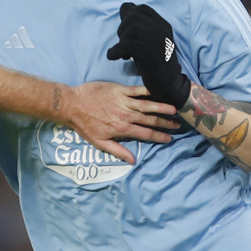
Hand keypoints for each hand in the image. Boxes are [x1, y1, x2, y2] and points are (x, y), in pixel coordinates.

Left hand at [60, 82, 180, 164]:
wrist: (72, 104)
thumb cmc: (84, 125)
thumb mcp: (99, 143)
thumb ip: (117, 151)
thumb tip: (133, 160)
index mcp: (122, 129)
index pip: (145, 134)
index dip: (159, 136)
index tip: (170, 138)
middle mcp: (125, 115)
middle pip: (150, 120)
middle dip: (165, 123)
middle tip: (178, 124)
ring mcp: (123, 101)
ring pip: (146, 105)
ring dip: (161, 107)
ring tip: (174, 109)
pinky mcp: (118, 90)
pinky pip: (136, 90)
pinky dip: (147, 90)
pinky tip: (157, 90)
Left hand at [106, 2, 191, 108]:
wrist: (169, 85)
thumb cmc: (156, 63)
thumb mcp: (151, 41)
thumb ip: (142, 26)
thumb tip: (124, 7)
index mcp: (163, 25)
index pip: (142, 9)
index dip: (129, 17)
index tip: (126, 32)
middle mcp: (161, 29)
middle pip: (133, 16)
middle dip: (122, 29)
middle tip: (123, 43)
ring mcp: (156, 39)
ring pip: (130, 29)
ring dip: (121, 40)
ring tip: (123, 53)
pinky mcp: (149, 52)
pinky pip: (126, 44)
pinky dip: (115, 51)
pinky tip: (113, 57)